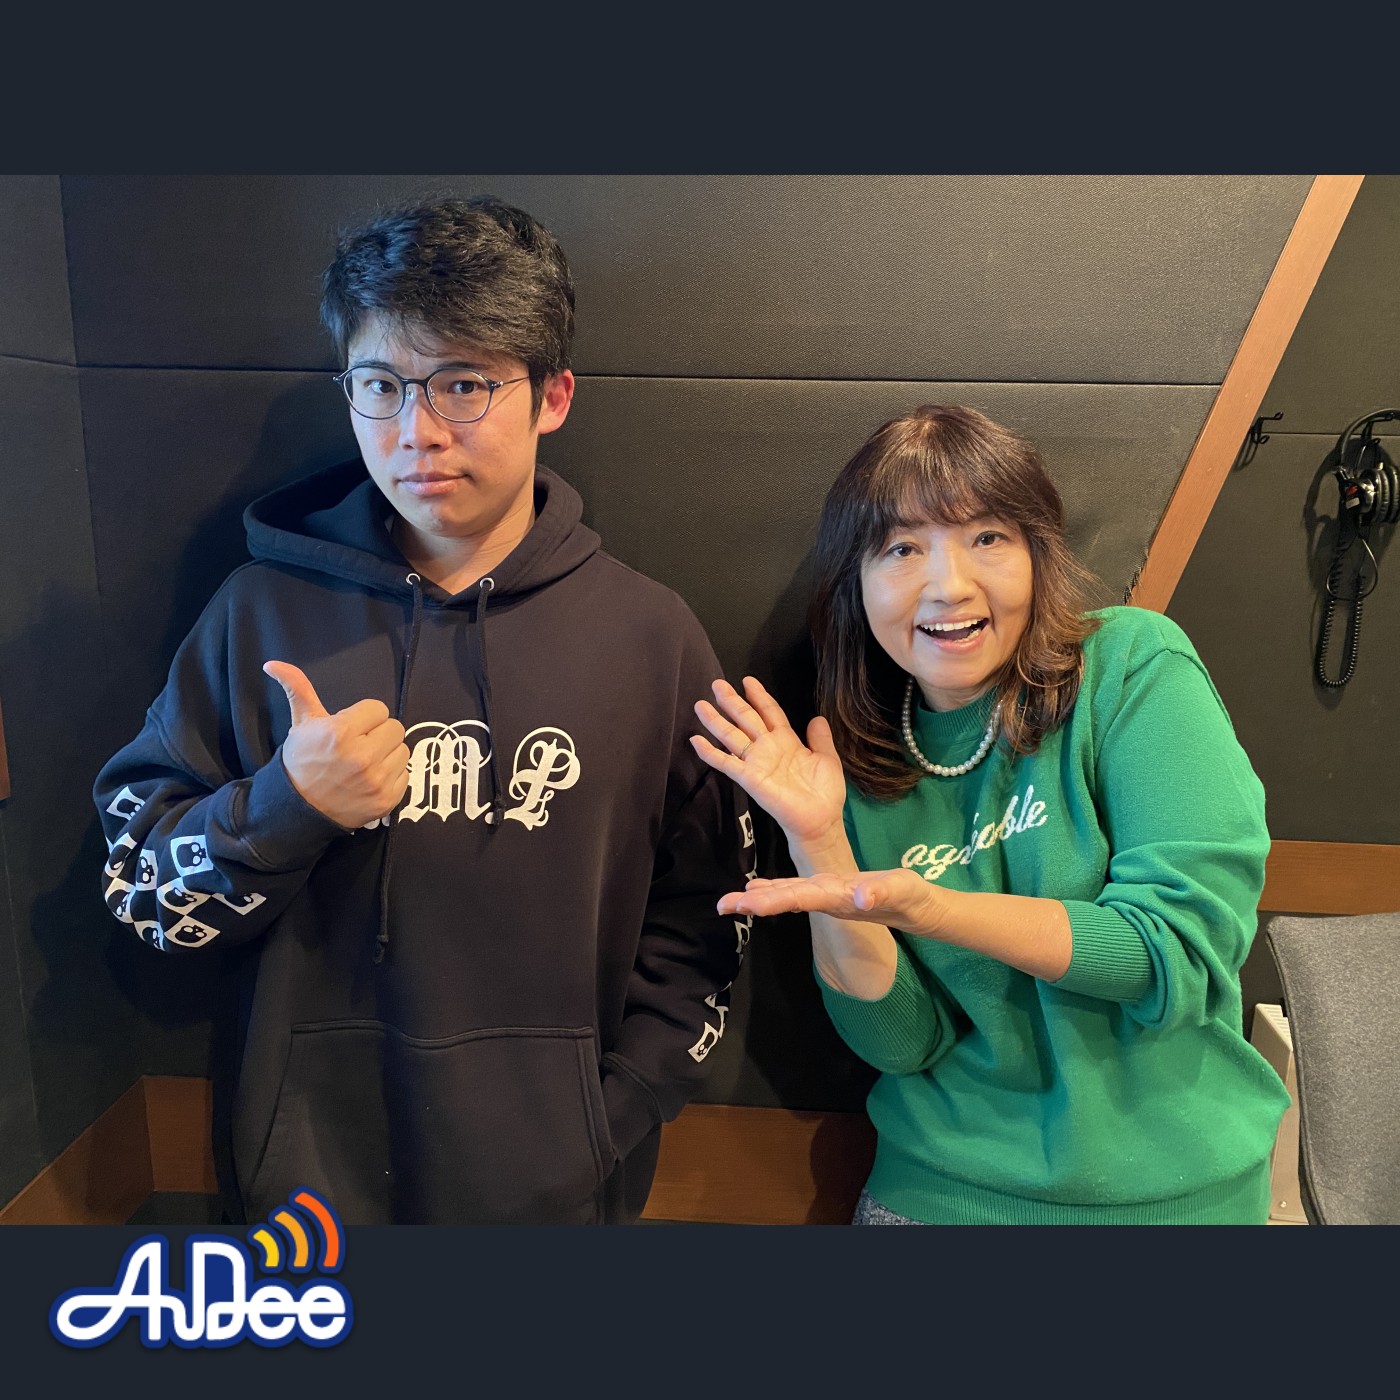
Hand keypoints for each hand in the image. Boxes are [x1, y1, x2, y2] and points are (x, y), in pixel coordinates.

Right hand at [263, 661, 408, 828]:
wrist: (297, 808)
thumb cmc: (302, 761)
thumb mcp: (302, 723)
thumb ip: (297, 688)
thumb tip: (272, 663)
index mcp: (341, 733)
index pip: (379, 709)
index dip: (365, 716)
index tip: (352, 728)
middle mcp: (361, 757)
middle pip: (395, 728)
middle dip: (378, 734)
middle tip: (360, 744)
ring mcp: (376, 781)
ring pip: (402, 751)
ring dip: (387, 754)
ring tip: (365, 762)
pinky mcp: (386, 800)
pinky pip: (406, 775)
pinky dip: (391, 776)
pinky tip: (370, 780)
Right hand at [691, 676, 845, 848]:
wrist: (819, 820)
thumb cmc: (825, 792)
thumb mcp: (827, 759)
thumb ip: (820, 738)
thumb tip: (817, 718)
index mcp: (787, 741)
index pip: (769, 713)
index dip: (759, 696)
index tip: (747, 680)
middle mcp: (768, 748)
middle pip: (746, 719)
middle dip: (731, 701)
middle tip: (716, 684)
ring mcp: (756, 762)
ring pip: (732, 736)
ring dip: (716, 721)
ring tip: (700, 705)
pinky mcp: (749, 778)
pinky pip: (726, 763)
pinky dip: (710, 753)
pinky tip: (696, 740)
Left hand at [717, 868, 945, 937]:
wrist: (917, 908)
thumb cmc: (910, 897)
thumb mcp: (901, 890)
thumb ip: (882, 892)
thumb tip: (863, 897)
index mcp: (836, 897)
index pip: (798, 898)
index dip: (770, 901)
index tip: (744, 905)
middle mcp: (825, 898)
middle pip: (784, 900)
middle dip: (752, 904)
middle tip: (721, 906)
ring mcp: (826, 895)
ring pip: (786, 895)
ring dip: (757, 898)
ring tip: (730, 900)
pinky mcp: (829, 890)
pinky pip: (796, 890)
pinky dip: (774, 889)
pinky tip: (756, 889)